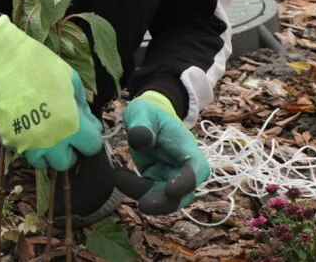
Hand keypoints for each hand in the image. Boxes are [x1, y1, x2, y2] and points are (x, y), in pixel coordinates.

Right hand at [0, 16, 102, 170]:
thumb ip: (83, 106)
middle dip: (69, 150)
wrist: (4, 61)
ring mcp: (28, 143)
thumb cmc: (42, 66)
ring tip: (45, 133)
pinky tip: (27, 125)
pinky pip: (23, 150)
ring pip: (43, 163)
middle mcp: (51, 141)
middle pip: (66, 163)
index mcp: (71, 125)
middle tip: (64, 133)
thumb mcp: (72, 80)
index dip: (90, 138)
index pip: (91, 147)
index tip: (85, 129)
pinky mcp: (10, 140)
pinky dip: (28, 143)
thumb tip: (91, 123)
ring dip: (47, 152)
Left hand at [112, 91, 209, 213]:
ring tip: (118, 175)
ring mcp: (170, 178)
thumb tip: (141, 141)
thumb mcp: (142, 112)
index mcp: (187, 148)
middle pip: (184, 195)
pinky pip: (146, 194)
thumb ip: (142, 124)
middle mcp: (182, 168)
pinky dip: (131, 188)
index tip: (171, 190)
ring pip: (163, 200)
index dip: (188, 182)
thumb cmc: (148, 112)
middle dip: (164, 204)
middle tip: (142, 205)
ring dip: (140, 193)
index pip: (197, 170)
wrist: (145, 120)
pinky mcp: (155, 183)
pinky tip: (118, 174)